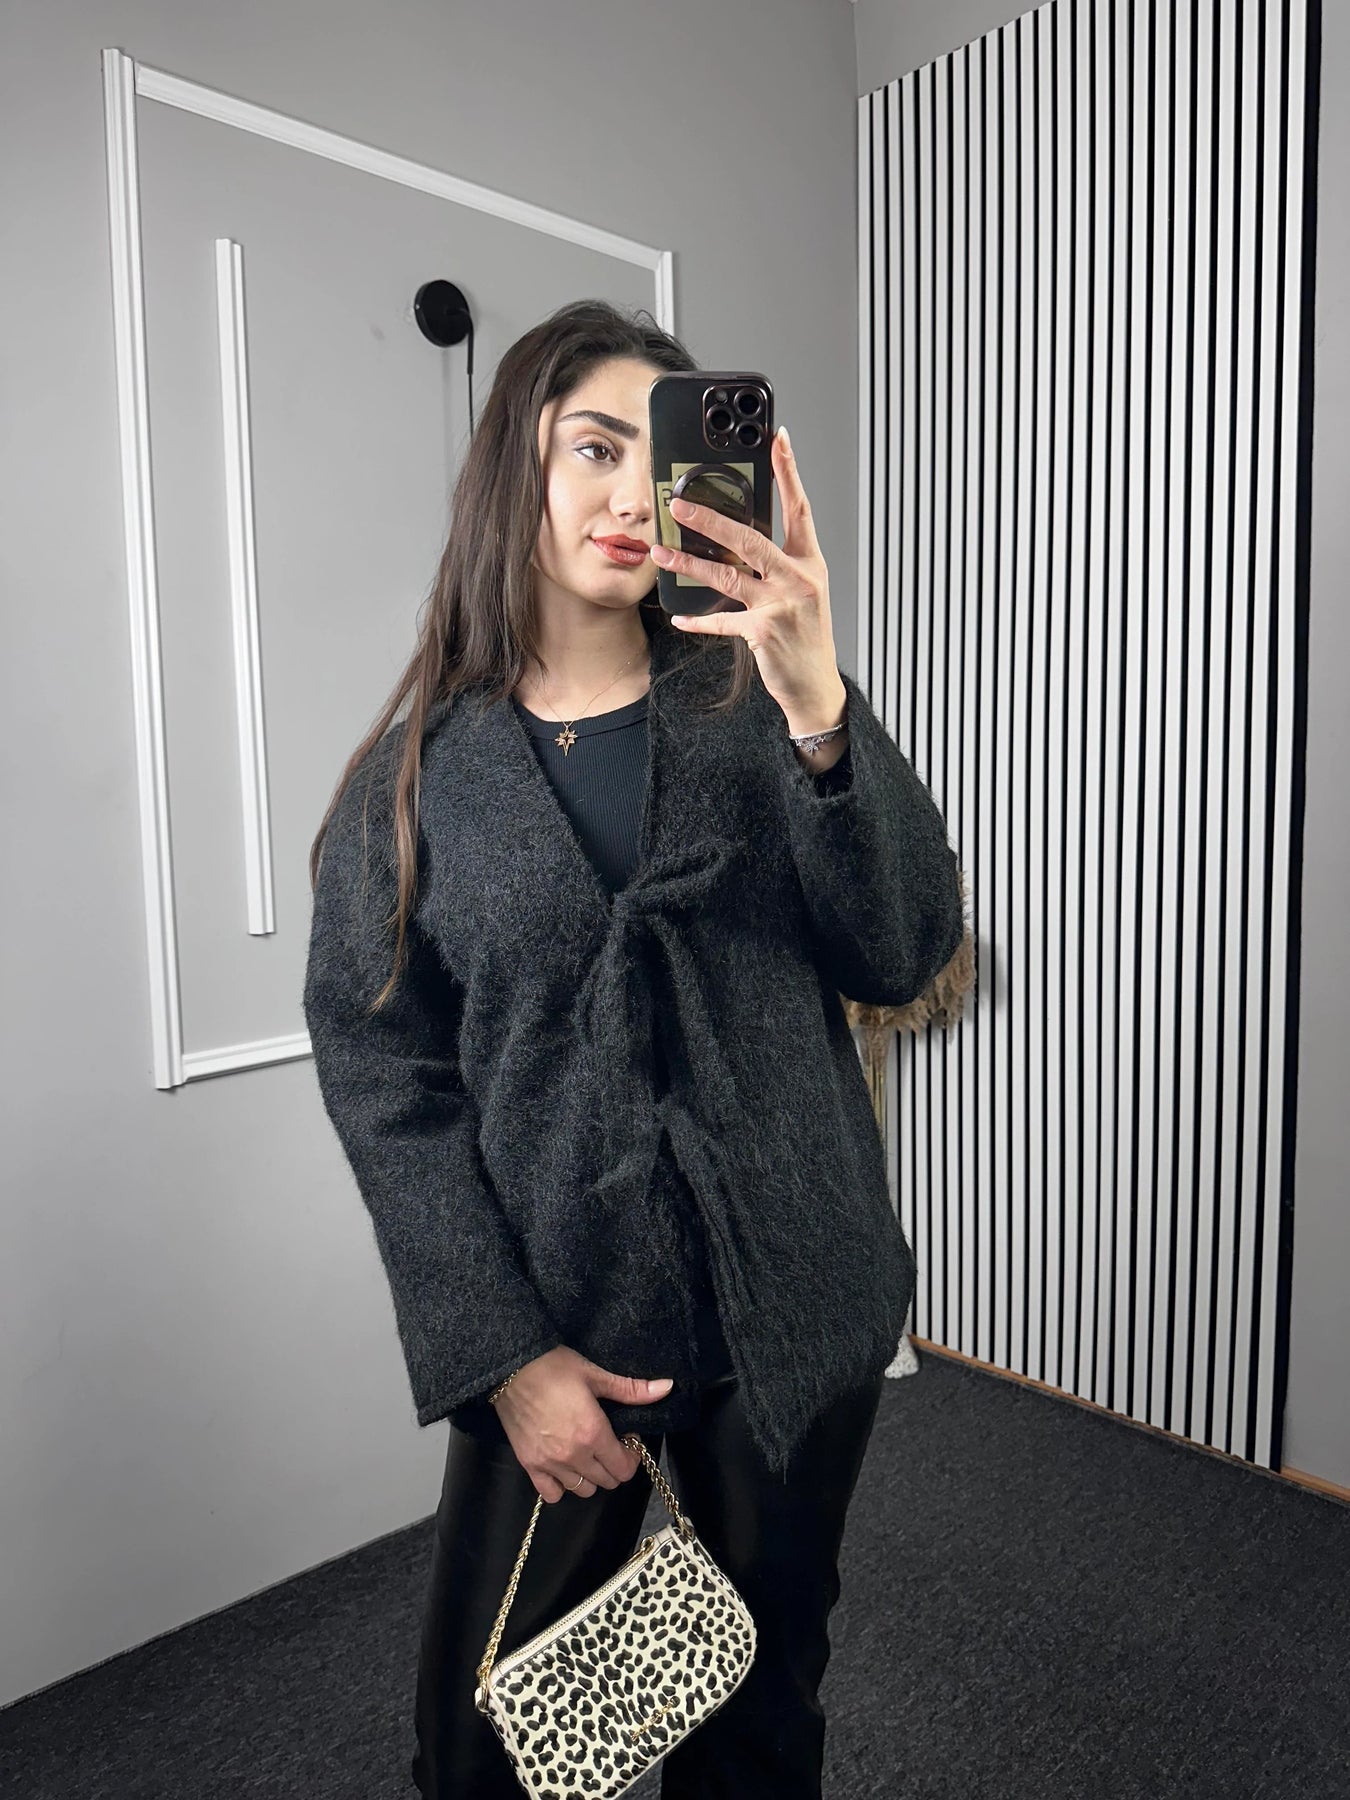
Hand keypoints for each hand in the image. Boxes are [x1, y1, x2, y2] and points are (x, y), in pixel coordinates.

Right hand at [492, 1346, 673, 1501]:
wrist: (510, 1368)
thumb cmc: (553, 1367)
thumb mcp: (594, 1374)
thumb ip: (631, 1389)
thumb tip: (666, 1388)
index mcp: (593, 1433)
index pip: (624, 1468)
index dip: (631, 1456)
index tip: (626, 1440)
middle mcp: (573, 1455)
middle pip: (607, 1481)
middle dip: (614, 1465)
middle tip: (609, 1443)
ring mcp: (550, 1463)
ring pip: (583, 1490)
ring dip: (591, 1476)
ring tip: (587, 1453)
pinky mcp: (529, 1465)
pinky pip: (552, 1494)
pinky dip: (561, 1486)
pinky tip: (563, 1466)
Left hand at [649, 425, 847, 736]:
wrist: (816, 685)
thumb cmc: (806, 637)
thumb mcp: (802, 592)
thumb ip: (776, 564)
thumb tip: (737, 538)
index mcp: (809, 562)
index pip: (799, 507)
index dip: (789, 471)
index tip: (779, 439)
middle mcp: (798, 578)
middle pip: (750, 538)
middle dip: (711, 519)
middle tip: (680, 504)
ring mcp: (781, 605)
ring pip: (728, 575)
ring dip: (690, 563)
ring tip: (662, 550)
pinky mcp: (763, 632)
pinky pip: (722, 621)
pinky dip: (699, 620)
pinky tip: (679, 617)